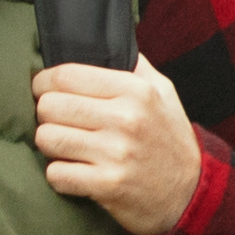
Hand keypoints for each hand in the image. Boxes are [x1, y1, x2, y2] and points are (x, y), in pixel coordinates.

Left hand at [30, 61, 204, 234]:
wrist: (191, 193)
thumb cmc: (169, 139)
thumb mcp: (163, 93)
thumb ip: (133, 66)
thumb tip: (104, 41)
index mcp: (135, 90)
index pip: (65, 75)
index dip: (43, 82)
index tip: (42, 90)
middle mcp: (125, 118)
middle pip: (49, 106)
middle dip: (46, 115)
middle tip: (59, 122)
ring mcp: (116, 153)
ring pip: (47, 139)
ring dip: (50, 145)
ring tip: (66, 146)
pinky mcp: (107, 185)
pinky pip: (56, 174)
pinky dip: (59, 175)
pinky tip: (74, 172)